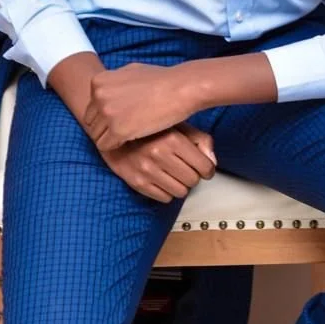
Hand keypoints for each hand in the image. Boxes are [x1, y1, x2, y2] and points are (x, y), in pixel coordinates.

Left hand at [82, 60, 204, 151]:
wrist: (180, 88)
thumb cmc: (160, 79)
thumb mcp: (131, 70)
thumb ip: (115, 81)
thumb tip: (107, 88)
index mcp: (99, 81)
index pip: (91, 107)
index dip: (105, 115)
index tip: (120, 117)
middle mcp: (99, 96)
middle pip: (91, 122)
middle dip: (105, 127)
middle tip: (124, 128)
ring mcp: (107, 113)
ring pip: (97, 136)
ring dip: (111, 137)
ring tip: (128, 135)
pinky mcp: (117, 130)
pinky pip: (105, 146)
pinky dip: (117, 146)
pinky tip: (131, 140)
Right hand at [98, 123, 217, 202]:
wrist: (112, 131)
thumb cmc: (149, 128)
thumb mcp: (178, 125)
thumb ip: (200, 140)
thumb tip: (212, 161)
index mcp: (173, 139)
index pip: (205, 167)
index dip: (208, 169)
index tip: (204, 167)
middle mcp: (159, 154)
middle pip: (193, 180)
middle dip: (193, 176)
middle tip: (186, 168)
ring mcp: (147, 170)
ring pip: (181, 192)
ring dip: (181, 185)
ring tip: (173, 173)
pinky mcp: (137, 182)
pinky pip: (164, 198)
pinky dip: (167, 191)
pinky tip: (162, 179)